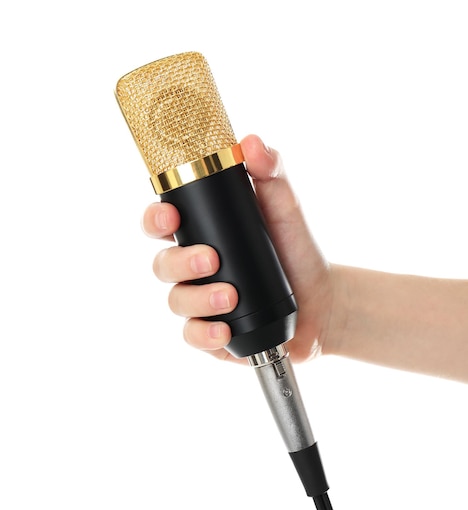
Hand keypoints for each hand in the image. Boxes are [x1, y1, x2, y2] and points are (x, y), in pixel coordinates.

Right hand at [141, 134, 333, 363]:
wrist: (322, 300)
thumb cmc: (295, 250)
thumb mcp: (285, 208)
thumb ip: (271, 172)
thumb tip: (251, 142)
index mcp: (202, 233)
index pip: (163, 223)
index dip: (155, 217)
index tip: (169, 215)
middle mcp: (193, 269)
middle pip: (162, 264)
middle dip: (179, 262)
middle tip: (210, 259)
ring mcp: (200, 303)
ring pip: (176, 302)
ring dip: (198, 299)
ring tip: (230, 296)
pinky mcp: (211, 334)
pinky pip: (193, 336)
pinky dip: (205, 334)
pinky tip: (222, 330)